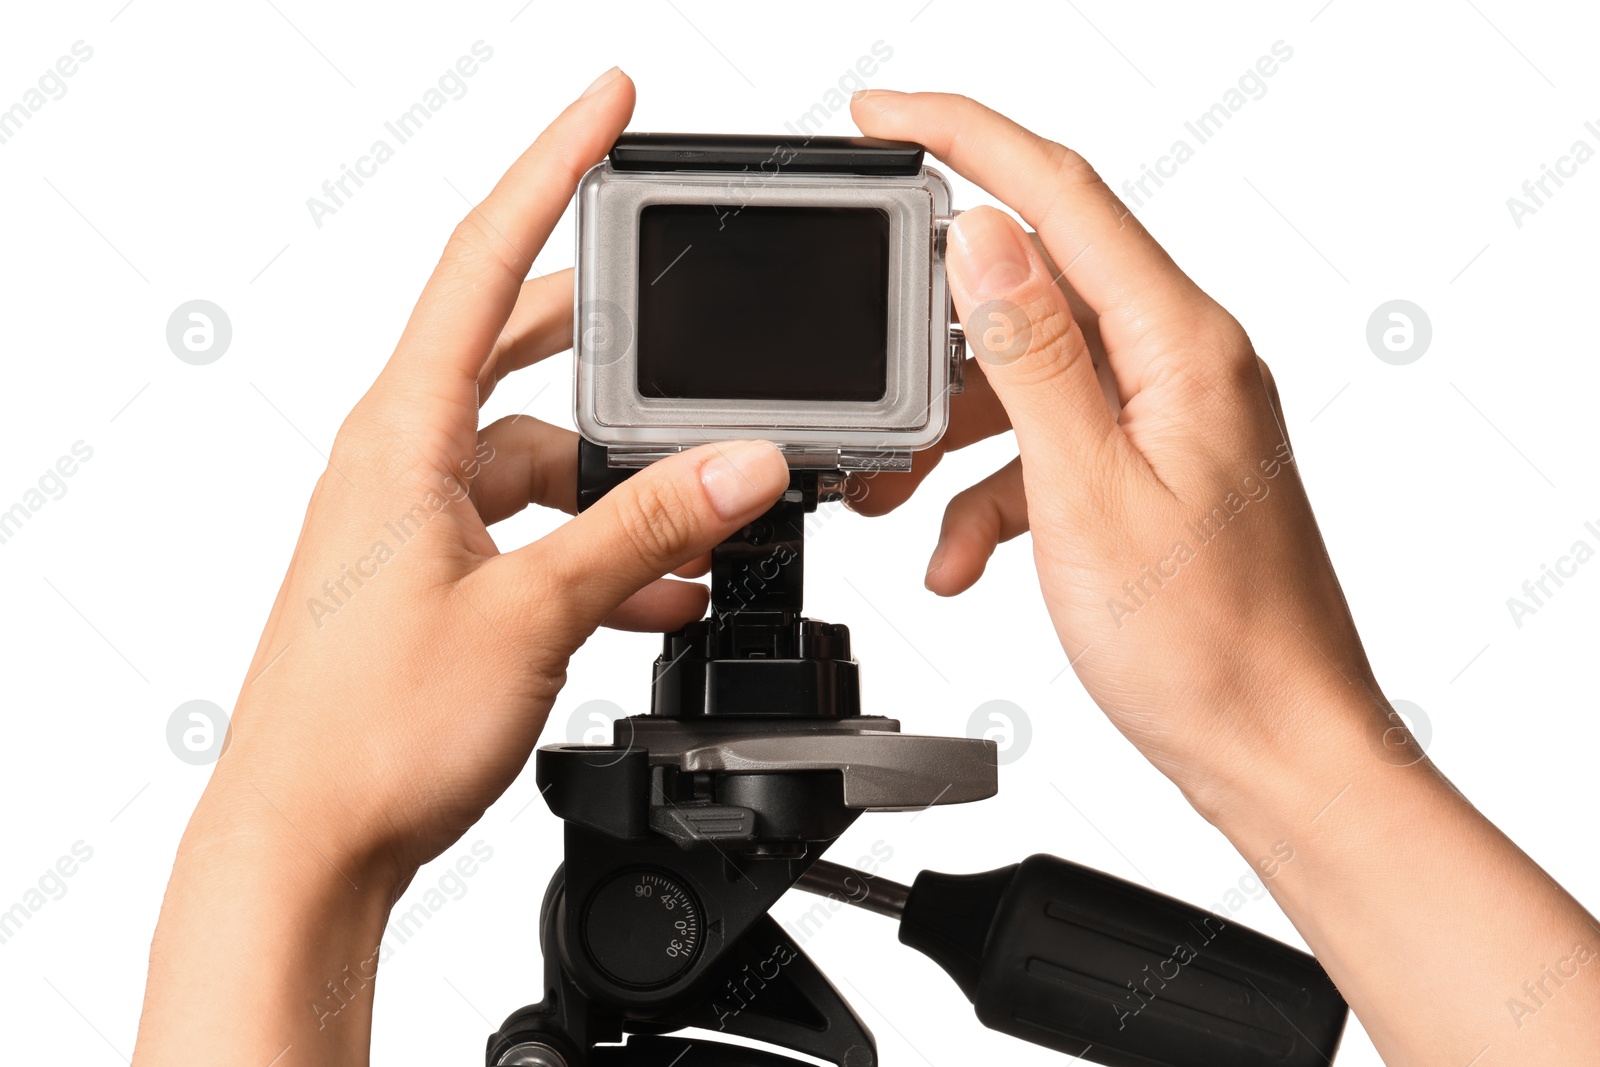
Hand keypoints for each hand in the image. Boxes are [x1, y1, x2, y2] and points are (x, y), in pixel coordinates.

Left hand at [204, 67, 789, 893]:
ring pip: (541, 458)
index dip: (551, 169)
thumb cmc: (368, 732)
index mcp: (402, 434)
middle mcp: (401, 462)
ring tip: (708, 521)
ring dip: (622, 483)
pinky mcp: (434, 579)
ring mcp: (416, 522)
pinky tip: (660, 594)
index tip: (607, 105)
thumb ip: (645, 527)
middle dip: (616, 337)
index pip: (483, 260)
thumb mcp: (533, 612)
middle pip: (521, 348)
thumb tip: (744, 461)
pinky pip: (532, 532)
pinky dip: (598, 549)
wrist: (303, 845)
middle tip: (689, 314)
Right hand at [849, 93, 1599, 1066]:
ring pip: (1028, 375)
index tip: (880, 116)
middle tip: (860, 362)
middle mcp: (1182, 365)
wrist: (1275, 752)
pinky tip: (958, 553)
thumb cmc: (1209, 648)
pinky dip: (990, 490)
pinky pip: (1048, 446)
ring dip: (950, 429)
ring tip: (890, 491)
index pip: (1062, 194)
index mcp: (1181, 347)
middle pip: (1035, 283)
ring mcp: (1168, 418)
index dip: (963, 136)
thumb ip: (1033, 355)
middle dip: (930, 327)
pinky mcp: (1151, 470)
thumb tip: (983, 240)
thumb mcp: (1090, 492)